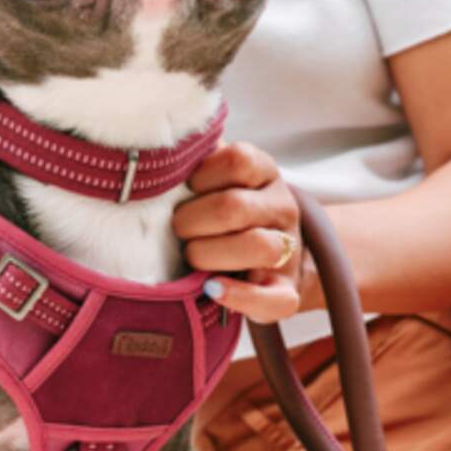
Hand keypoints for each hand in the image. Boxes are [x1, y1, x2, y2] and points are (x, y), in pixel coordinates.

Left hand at [173, 140, 307, 325]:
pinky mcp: (286, 290)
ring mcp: (288, 249)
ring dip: (210, 254)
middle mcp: (282, 207)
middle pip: (235, 207)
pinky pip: (274, 298)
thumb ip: (196, 161)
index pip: (239, 160)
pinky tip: (212, 288)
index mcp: (265, 173)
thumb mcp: (215, 178)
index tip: (187, 188)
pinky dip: (239, 296)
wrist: (263, 256)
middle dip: (192, 222)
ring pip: (259, 246)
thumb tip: (161, 151)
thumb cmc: (221, 210)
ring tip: (192, 257)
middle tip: (178, 230)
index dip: (203, 175)